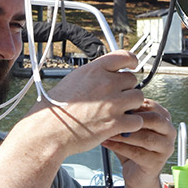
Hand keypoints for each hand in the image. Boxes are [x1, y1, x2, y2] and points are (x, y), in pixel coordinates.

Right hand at [22, 50, 145, 158]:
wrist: (48, 131)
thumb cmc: (55, 109)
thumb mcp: (72, 80)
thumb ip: (93, 75)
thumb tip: (105, 73)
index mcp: (94, 70)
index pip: (124, 56)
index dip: (131, 61)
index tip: (132, 65)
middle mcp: (105, 83)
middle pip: (132, 80)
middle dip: (126, 89)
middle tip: (117, 98)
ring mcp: (112, 103)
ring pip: (138, 98)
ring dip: (132, 106)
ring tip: (120, 112)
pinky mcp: (115, 123)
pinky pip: (137, 119)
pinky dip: (132, 124)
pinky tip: (122, 126)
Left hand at [102, 98, 173, 187]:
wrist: (138, 174)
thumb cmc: (134, 147)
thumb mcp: (131, 128)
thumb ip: (128, 116)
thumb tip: (113, 102)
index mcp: (165, 120)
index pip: (152, 106)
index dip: (134, 105)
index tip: (117, 106)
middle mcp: (169, 132)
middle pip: (155, 119)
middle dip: (133, 118)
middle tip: (114, 117)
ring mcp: (166, 148)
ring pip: (145, 137)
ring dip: (124, 134)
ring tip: (108, 132)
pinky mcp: (156, 163)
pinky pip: (137, 152)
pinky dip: (119, 147)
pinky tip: (107, 143)